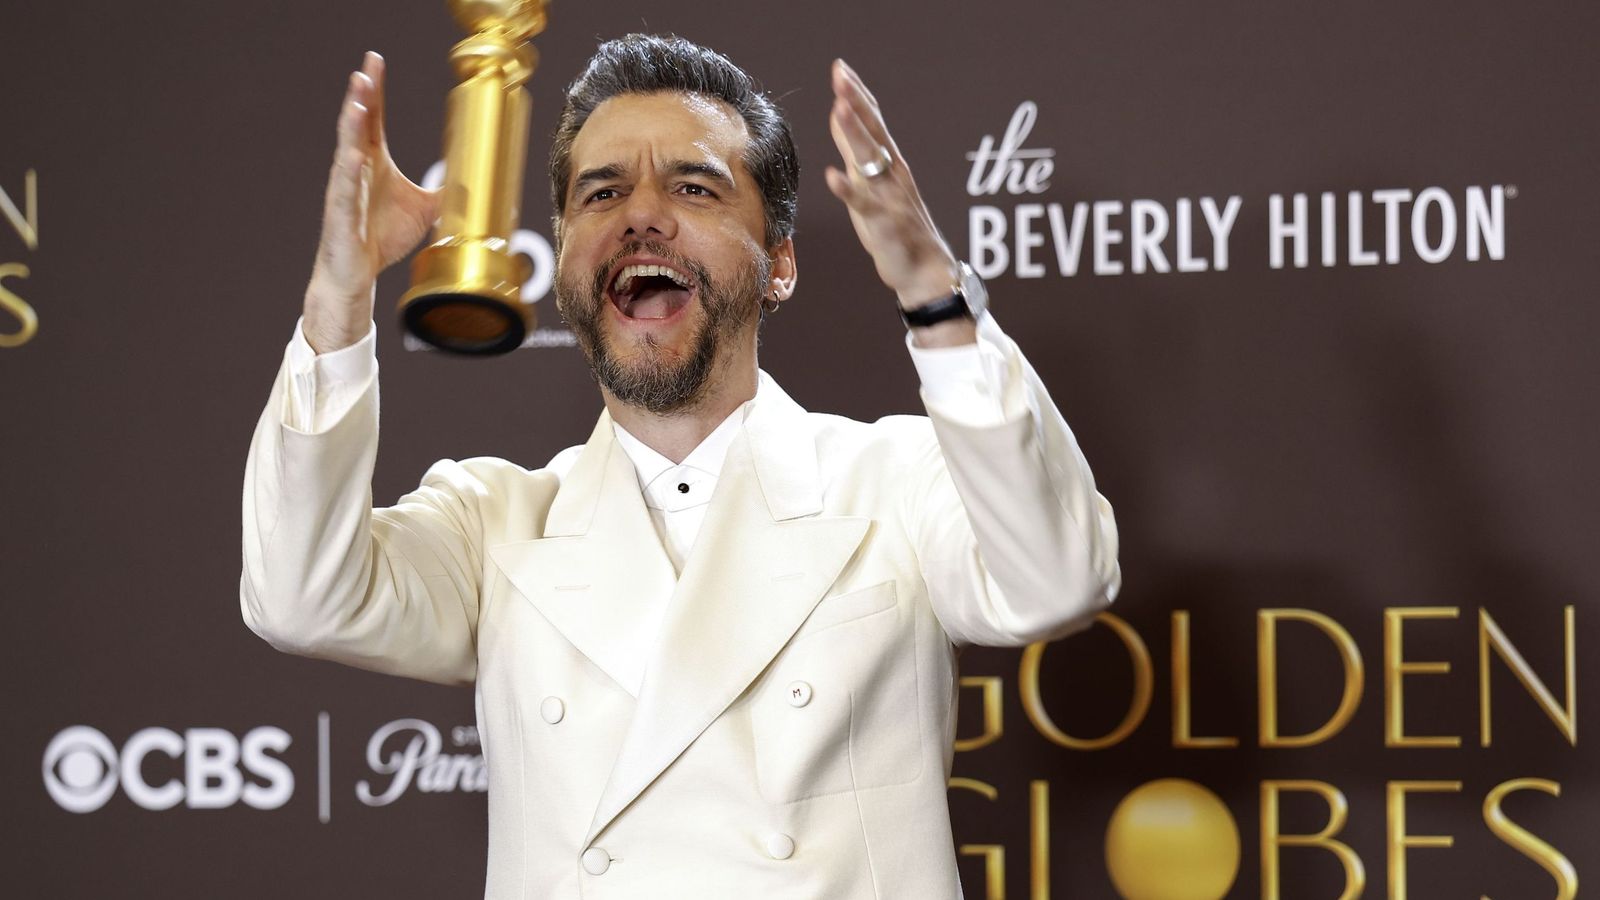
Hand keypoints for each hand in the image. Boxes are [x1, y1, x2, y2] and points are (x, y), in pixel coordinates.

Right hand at [303, 52, 440, 353]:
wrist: (357, 274)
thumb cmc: (380, 238)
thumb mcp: (423, 210)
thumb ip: (443, 191)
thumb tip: (474, 181)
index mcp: (372, 162)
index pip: (371, 118)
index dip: (373, 91)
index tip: (375, 63)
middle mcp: (355, 169)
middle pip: (355, 125)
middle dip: (360, 97)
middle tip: (365, 70)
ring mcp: (344, 190)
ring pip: (346, 151)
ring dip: (350, 126)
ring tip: (357, 101)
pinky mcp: (340, 216)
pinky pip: (343, 191)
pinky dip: (348, 173)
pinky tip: (354, 156)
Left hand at [824, 60, 961, 312]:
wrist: (922, 268)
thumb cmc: (894, 224)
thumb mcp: (869, 180)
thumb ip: (855, 148)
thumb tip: (840, 112)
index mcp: (889, 161)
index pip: (873, 119)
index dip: (857, 94)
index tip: (841, 68)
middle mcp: (891, 173)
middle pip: (873, 131)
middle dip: (856, 101)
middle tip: (841, 75)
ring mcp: (889, 197)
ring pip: (870, 160)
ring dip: (855, 134)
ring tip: (839, 109)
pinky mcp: (883, 224)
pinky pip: (864, 204)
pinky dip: (848, 190)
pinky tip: (831, 176)